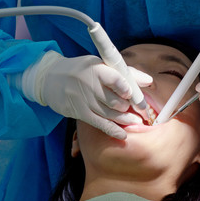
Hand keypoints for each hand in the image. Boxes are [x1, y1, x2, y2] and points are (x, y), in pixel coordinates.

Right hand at [20, 51, 151, 139]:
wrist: (50, 79)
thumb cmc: (82, 70)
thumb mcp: (100, 65)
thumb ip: (125, 73)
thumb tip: (149, 81)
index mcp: (97, 69)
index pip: (115, 79)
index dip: (127, 89)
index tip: (134, 95)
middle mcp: (90, 85)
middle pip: (115, 100)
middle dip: (130, 107)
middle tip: (140, 110)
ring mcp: (84, 101)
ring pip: (110, 114)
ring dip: (125, 119)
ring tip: (136, 121)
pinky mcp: (80, 113)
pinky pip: (99, 124)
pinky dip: (112, 130)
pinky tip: (122, 135)